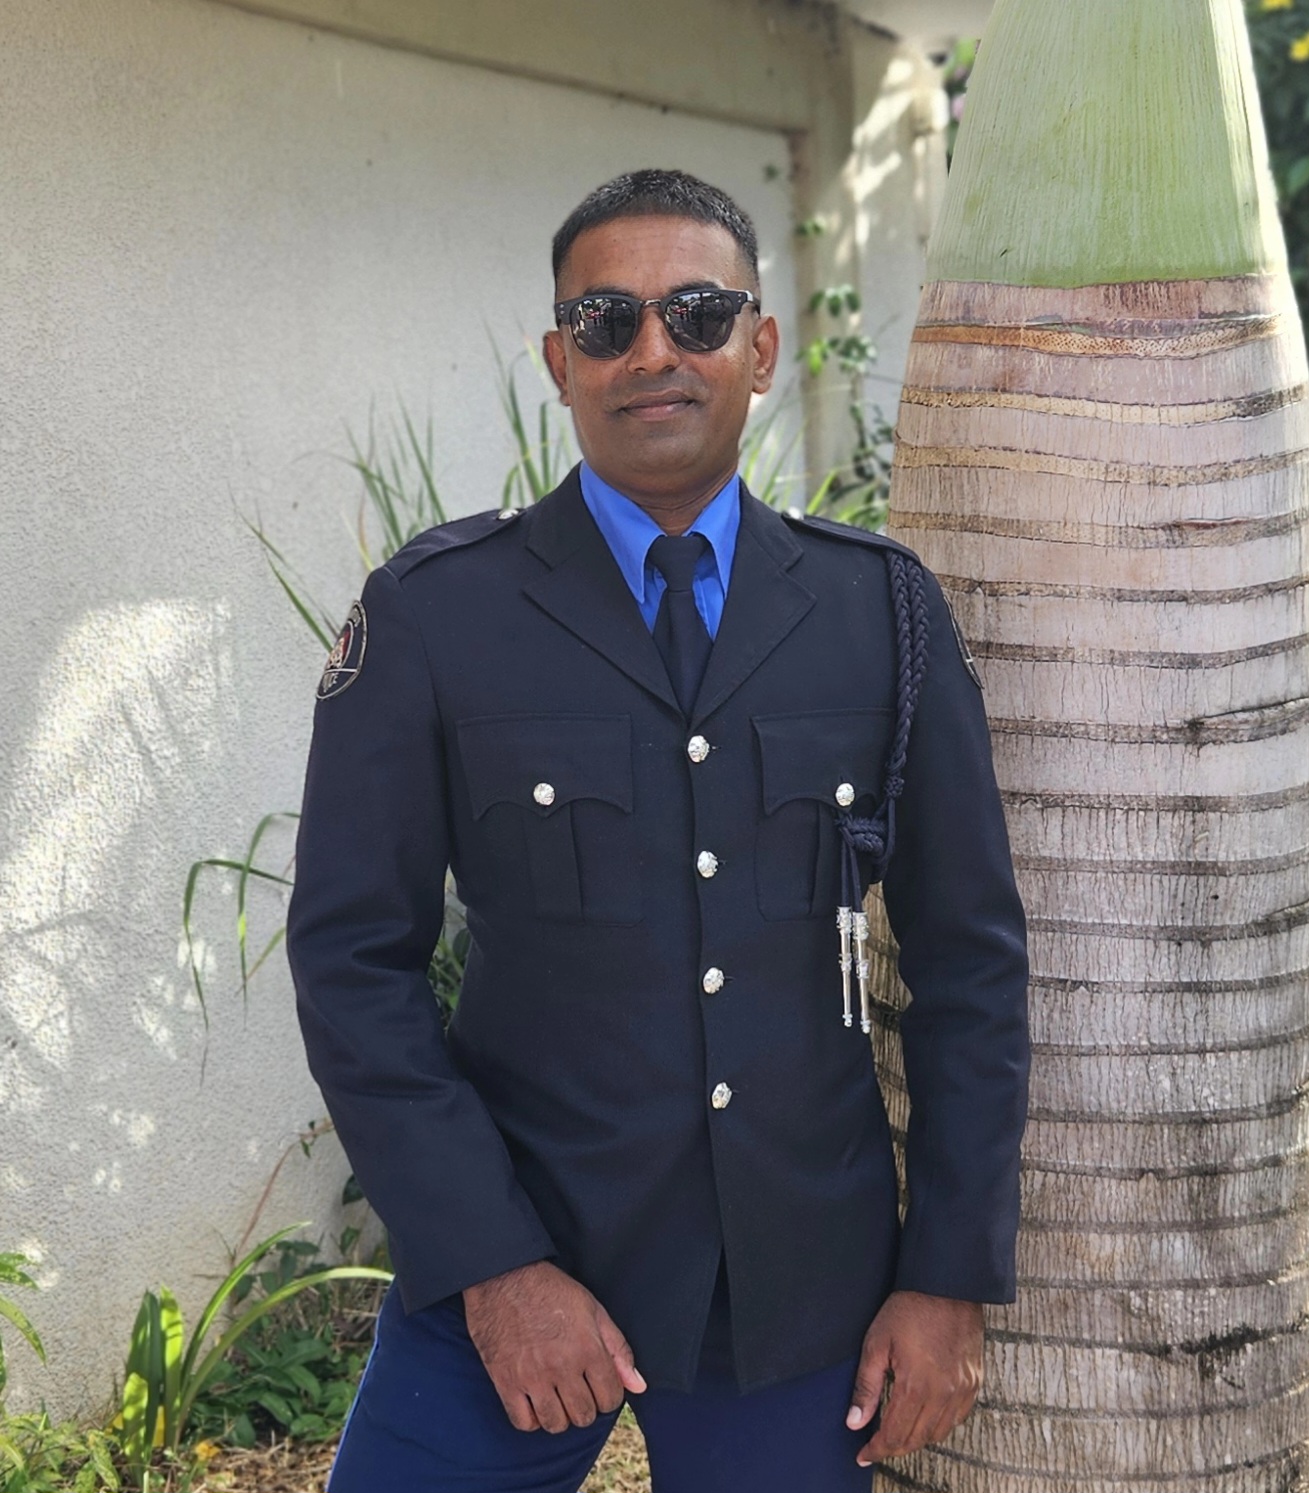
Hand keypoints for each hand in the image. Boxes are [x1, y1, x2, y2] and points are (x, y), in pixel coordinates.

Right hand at [463, 1260, 646, 1432]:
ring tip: (557, 1398)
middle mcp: (562, 1367)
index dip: (608, 1395)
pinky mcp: (506, 1381)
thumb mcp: (593, 1309)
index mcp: (587, 1348)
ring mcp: (532, 1376)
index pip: (610, 1398)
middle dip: (586, 1407)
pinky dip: (532, 1419)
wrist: (504, 1275)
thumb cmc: (551, 1290)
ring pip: (556, 1424)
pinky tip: (535, 1402)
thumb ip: (618, 1349)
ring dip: (560, 1416)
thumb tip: (639, 1386)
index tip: (599, 1386)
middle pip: (584, 1416)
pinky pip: (523, 1422)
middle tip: (578, 1391)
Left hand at [846, 1291, 983, 1466]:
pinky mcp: (975, 1382)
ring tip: (896, 1435)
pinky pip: (957, 1419)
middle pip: (917, 1439)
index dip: (876, 1448)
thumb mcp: (877, 1343)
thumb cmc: (908, 1309)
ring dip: (916, 1439)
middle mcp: (944, 1394)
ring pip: (938, 1433)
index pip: (895, 1434)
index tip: (863, 1455)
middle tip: (875, 1447)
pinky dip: (939, 1426)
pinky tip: (924, 1419)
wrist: (947, 1285)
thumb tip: (854, 1422)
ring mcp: (963, 1390)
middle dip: (894, 1448)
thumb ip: (866, 1387)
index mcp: (917, 1386)